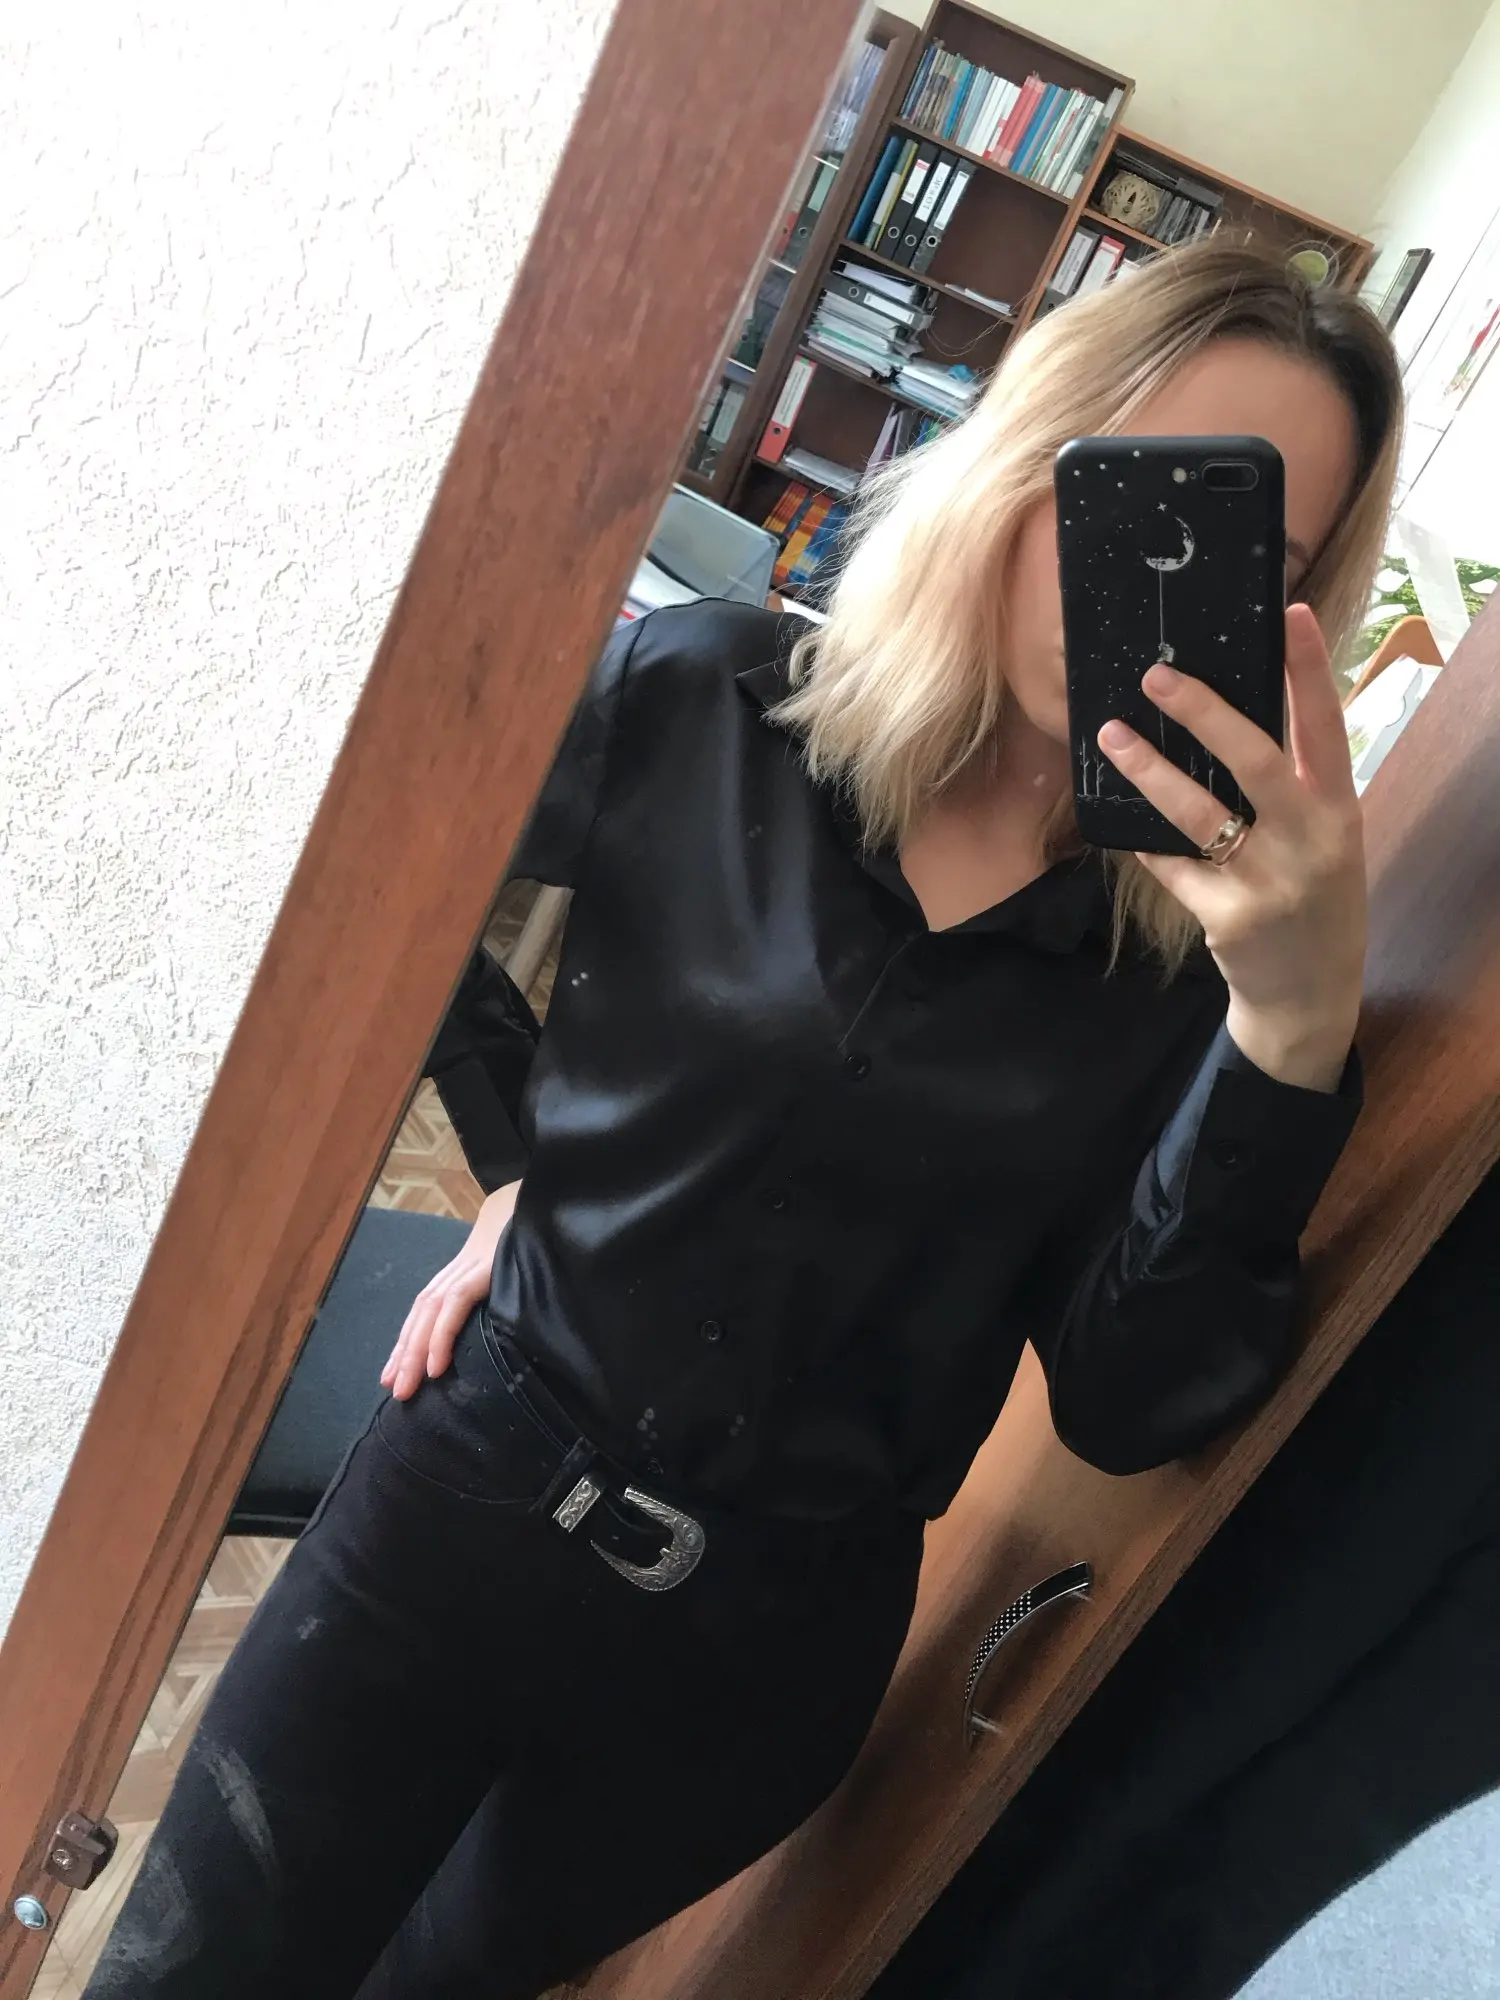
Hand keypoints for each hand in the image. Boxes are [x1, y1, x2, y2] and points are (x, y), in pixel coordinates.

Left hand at [381, 1183, 519, 1399]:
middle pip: (423, 1312)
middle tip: (395, 1390)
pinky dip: (441, 1335)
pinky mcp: (484, 1266)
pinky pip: (455, 1304)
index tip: (396, 1371)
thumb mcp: (514, 1260)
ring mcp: (471, 1266)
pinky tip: (435, 1364)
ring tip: (406, 1386)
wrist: (542, 1190)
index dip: (411, 1338)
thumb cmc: (532, 1228)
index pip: (429, 1306)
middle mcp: (460, 1268)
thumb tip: (504, 1320)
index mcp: (466, 1268)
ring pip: (431, 1312)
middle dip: (406, 1352)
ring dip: (415, 1352)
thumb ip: (503, 1283)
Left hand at [1097, 605, 1364, 1091]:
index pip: (1326, 727)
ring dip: (1150, 771)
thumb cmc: (1312, 897)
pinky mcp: (1227, 915)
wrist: (1310, 993)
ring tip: (1113, 736)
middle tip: (1156, 676)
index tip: (1291, 615)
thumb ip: (1293, 789)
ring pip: (1200, 813)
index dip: (1310, 670)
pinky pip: (1173, 864)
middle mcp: (1311, 841)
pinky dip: (1148, 843)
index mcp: (1339, 810)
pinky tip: (1128, 827)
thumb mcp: (1324, 838)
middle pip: (1257, 761)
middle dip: (1204, 713)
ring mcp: (1268, 881)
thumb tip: (1226, 720)